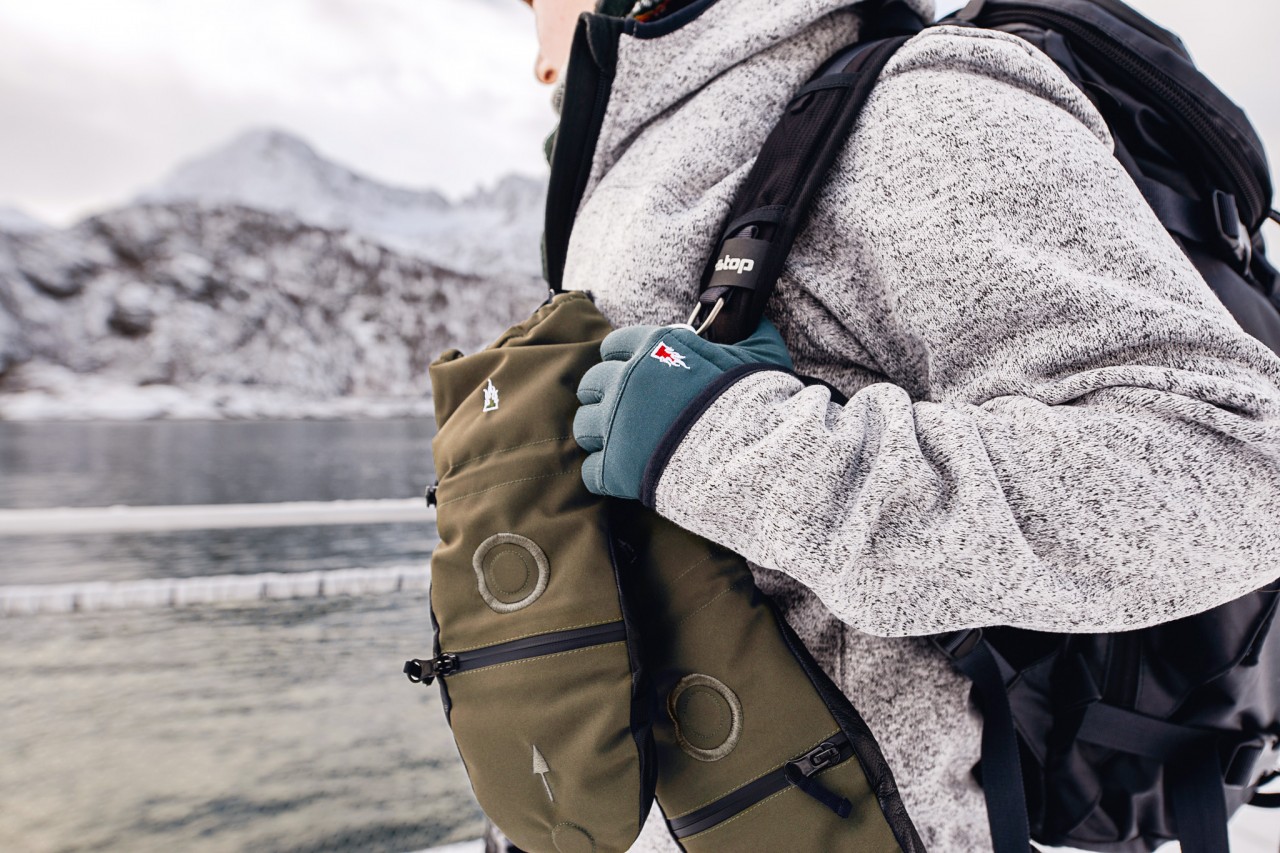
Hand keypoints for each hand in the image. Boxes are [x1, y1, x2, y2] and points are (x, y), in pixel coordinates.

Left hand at [573, 318, 792, 500]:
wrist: (749, 454)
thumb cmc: (754, 401)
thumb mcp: (761, 354)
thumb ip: (752, 333)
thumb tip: (759, 317)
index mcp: (654, 349)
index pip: (614, 345)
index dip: (622, 357)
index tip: (633, 368)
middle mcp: (625, 382)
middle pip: (591, 383)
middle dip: (603, 394)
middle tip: (623, 407)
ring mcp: (616, 426)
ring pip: (583, 425)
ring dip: (599, 432)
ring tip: (620, 442)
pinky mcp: (615, 468)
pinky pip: (590, 471)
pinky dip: (604, 474)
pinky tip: (622, 475)